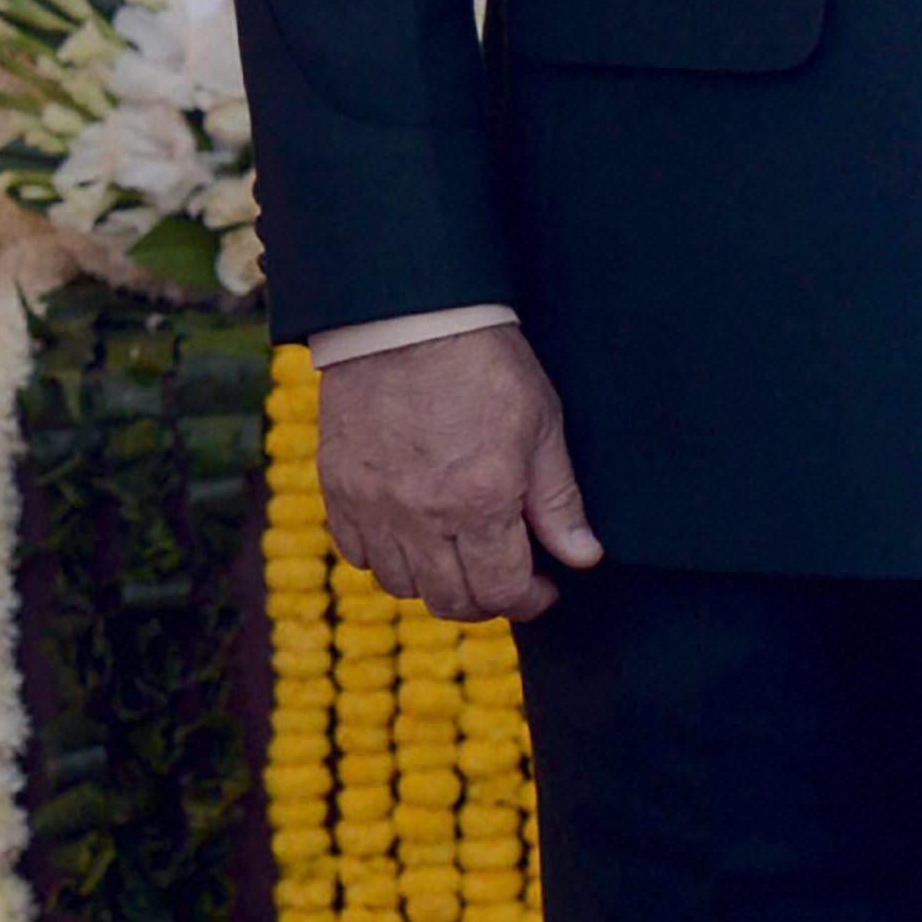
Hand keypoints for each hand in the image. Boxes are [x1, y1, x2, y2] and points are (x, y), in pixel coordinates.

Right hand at [317, 324, 603, 624]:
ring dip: (437, 582)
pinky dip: (389, 558)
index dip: (530, 601)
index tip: (544, 590)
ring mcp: (374, 508)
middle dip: (487, 601)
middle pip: (450, 600)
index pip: (503, 590)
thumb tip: (583, 558)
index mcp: (481, 500)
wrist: (408, 320)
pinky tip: (415, 534)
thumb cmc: (486, 364)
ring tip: (464, 553)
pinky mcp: (339, 493)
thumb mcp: (542, 426)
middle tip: (508, 579)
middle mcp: (422, 516)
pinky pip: (359, 556)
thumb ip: (559, 502)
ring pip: (402, 586)